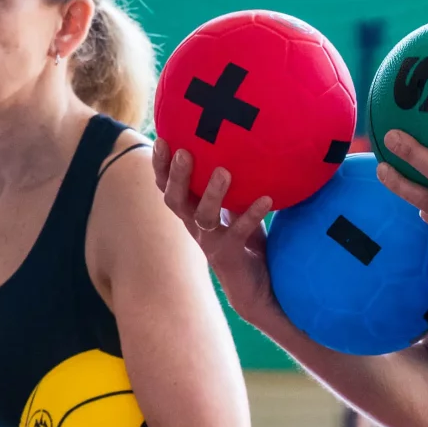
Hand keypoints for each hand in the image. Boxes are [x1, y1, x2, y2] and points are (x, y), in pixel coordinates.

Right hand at [155, 146, 279, 328]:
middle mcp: (195, 227)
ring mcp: (210, 243)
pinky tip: (266, 198)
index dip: (161, 166)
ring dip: (211, 193)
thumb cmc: (247, 241)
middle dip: (175, 175)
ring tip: (224, 172)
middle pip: (175, 200)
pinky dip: (252, 214)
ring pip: (203, 217)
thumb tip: (250, 145)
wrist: (258, 288)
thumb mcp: (238, 208)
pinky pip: (238, 232)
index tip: (163, 138)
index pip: (168, 186)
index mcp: (193, 212)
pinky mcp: (229, 256)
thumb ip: (238, 183)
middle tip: (182, 152)